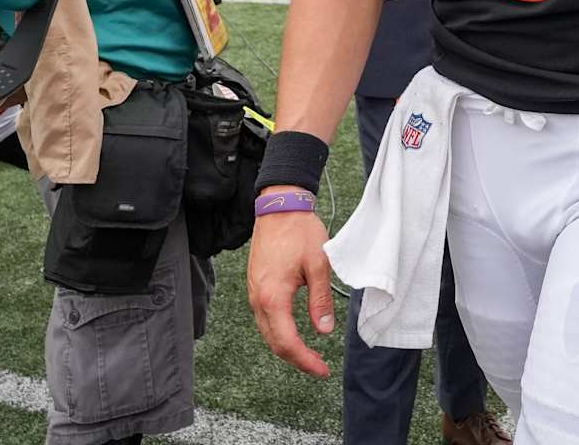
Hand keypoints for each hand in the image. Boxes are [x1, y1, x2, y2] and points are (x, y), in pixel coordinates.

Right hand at [246, 197, 335, 376]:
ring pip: (268, 333)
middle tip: (320, 367)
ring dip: (287, 348)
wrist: (279, 208)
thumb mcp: (319, 265)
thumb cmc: (300, 232)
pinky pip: (265, 320)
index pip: (287, 342)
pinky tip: (295, 333)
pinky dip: (279, 333)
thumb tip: (324, 331)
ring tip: (310, 356)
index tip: (323, 370)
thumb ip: (320, 300)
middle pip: (274, 343)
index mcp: (273, 298)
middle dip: (297, 360)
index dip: (305, 360)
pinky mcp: (256, 287)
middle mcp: (258, 300)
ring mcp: (254, 294)